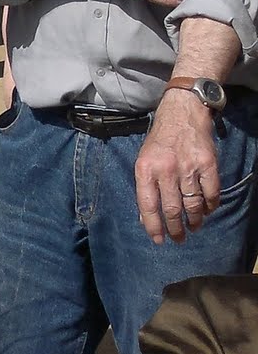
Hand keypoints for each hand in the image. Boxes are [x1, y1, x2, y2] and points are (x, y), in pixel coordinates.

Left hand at [135, 89, 219, 242]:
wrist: (182, 113)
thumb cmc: (159, 141)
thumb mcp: (143, 161)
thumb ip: (145, 188)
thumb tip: (145, 218)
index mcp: (145, 169)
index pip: (147, 205)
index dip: (153, 226)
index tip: (159, 240)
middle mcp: (166, 170)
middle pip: (172, 209)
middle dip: (175, 229)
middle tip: (179, 238)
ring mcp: (188, 167)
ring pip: (193, 204)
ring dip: (194, 220)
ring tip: (194, 227)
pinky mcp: (208, 164)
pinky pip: (211, 193)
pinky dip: (210, 206)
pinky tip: (207, 210)